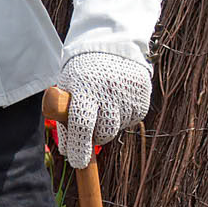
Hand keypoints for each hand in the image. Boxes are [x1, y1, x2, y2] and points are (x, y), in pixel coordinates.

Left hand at [59, 52, 151, 168]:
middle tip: (89, 130)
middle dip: (94, 138)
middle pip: (103, 131)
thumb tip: (67, 150)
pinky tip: (116, 100)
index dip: (79, 147)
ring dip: (107, 126)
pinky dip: (122, 116)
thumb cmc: (83, 71)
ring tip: (103, 106)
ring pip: (117, 128)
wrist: (111, 45)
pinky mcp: (142, 97)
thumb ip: (64, 115)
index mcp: (85, 88)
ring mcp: (128, 95)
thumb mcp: (68, 86)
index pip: (81, 125)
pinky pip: (131, 119)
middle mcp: (109, 92)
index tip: (77, 162)